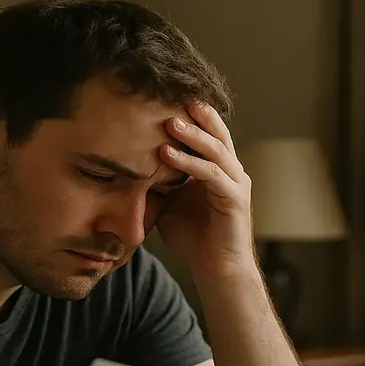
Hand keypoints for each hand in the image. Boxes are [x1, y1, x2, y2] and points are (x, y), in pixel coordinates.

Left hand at [156, 103, 256, 277]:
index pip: (207, 133)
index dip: (190, 116)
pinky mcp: (235, 199)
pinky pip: (211, 174)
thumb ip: (158, 180)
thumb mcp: (168, 201)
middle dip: (196, 114)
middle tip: (172, 95)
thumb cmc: (193, 237)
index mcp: (218, 168)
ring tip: (169, 121)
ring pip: (216, 149)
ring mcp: (236, 183)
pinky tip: (167, 154)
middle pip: (217, 132)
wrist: (215, 270)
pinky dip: (189, 163)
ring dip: (192, 134)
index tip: (164, 99)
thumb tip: (128, 161)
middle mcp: (231, 170)